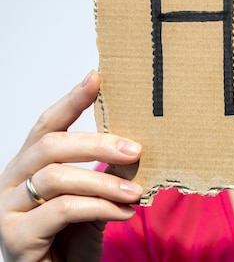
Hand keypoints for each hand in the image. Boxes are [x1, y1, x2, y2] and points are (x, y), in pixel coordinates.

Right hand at [0, 72, 142, 261]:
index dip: (71, 100)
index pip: (47, 124)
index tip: (96, 78)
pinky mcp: (16, 236)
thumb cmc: (73, 238)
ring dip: (105, 182)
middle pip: (51, 146)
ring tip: (137, 192)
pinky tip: (125, 213)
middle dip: (98, 144)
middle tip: (135, 149)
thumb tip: (135, 145)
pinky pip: (63, 210)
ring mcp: (8, 208)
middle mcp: (12, 181)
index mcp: (29, 165)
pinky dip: (100, 208)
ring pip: (57, 177)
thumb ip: (107, 172)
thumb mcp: (95, 197)